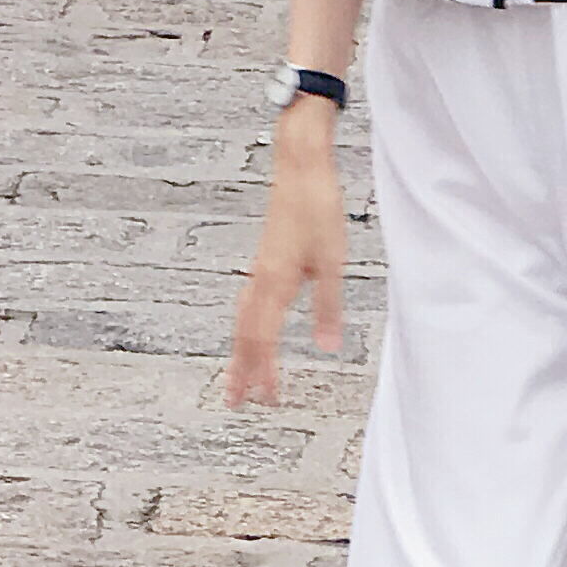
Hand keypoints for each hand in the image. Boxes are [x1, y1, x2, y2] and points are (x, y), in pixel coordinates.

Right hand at [228, 134, 350, 405]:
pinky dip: (245, 324)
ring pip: (242, 317)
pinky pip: (248, 301)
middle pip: (243, 333)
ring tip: (237, 372)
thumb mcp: (333, 260)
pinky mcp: (265, 258)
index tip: (266, 399)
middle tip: (233, 400)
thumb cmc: (317, 206)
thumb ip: (329, 305)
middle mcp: (261, 278)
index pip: (264, 338)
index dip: (263, 371)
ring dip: (240, 348)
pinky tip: (254, 326)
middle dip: (239, 368)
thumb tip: (326, 346)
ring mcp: (260, 267)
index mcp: (276, 282)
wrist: (300, 166)